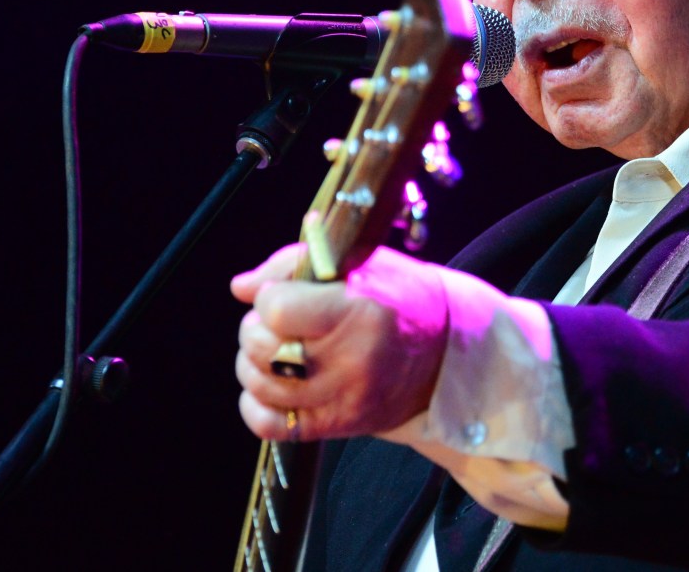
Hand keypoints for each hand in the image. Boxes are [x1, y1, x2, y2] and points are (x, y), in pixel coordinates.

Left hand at [232, 244, 449, 441]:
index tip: (285, 294)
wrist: (446, 354)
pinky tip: (274, 385)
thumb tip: (242, 287)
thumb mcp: (362, 263)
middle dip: (256, 329)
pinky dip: (256, 405)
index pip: (278, 309)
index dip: (270, 297)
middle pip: (263, 349)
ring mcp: (345, 397)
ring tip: (276, 349)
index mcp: (361, 310)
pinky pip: (269, 425)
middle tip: (276, 322)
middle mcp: (353, 358)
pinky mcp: (339, 425)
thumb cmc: (401, 300)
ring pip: (261, 385)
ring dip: (254, 364)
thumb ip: (295, 263)